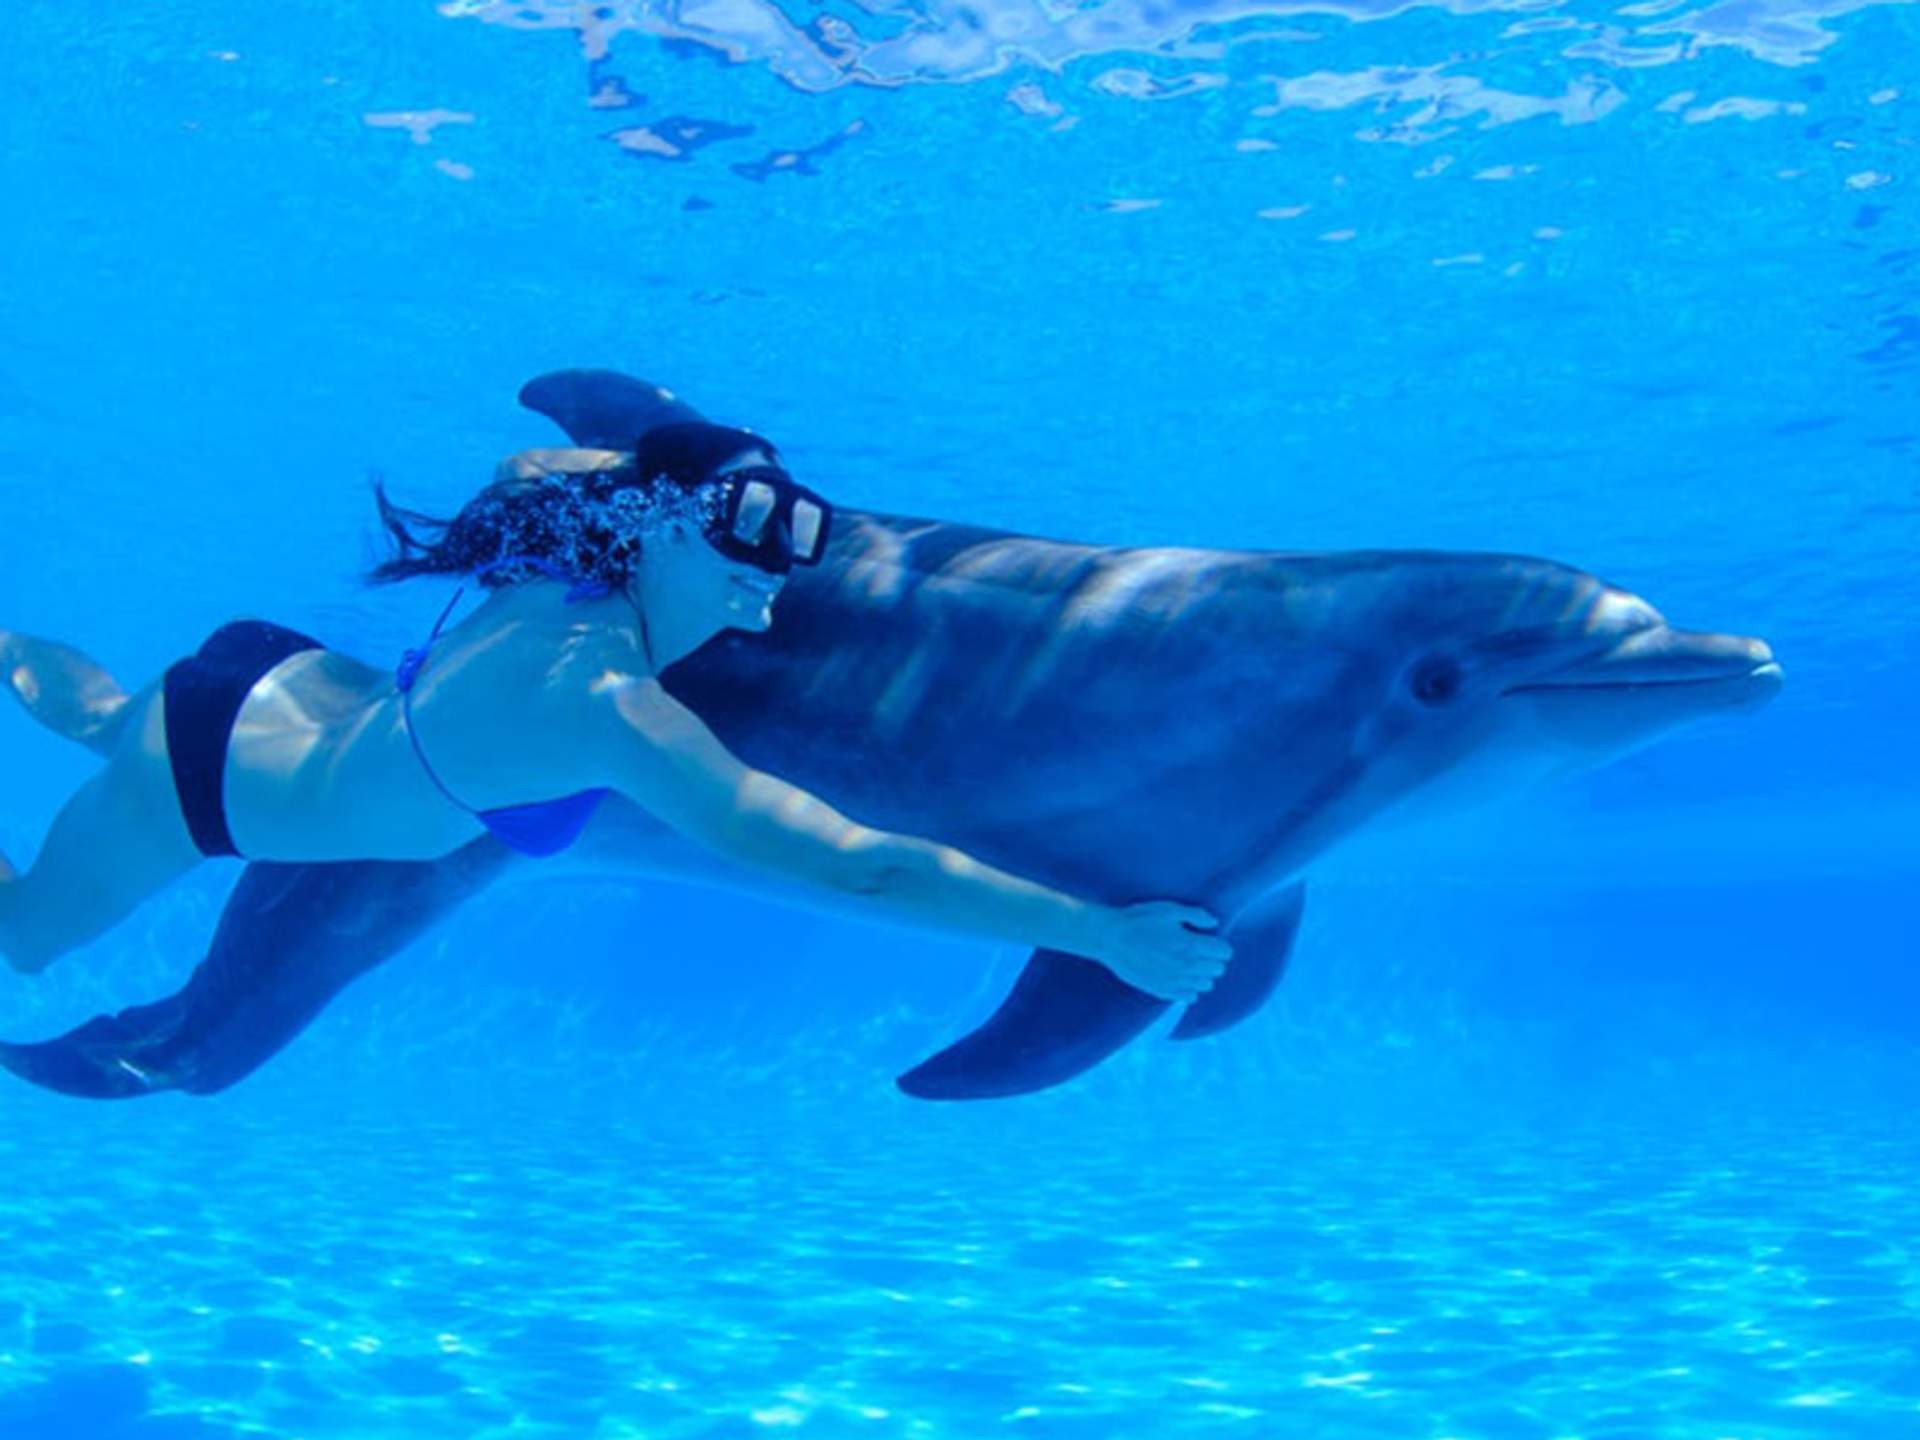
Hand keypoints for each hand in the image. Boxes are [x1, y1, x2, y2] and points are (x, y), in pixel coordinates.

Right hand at [1088, 901, 1230, 1001]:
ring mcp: (1175, 981)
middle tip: (1199, 951)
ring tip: (1188, 964)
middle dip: (1213, 960)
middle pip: (1218, 970)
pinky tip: (1180, 977)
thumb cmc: (1139, 920)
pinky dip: (1190, 989)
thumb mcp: (1169, 909)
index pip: (1224, 952)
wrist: (1110, 938)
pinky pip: (1189, 997)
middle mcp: (1187, 966)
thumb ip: (1196, 915)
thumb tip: (1214, 923)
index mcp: (1191, 944)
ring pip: (1206, 985)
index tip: (1209, 940)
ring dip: (1202, 975)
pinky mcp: (1162, 991)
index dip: (1220, 945)